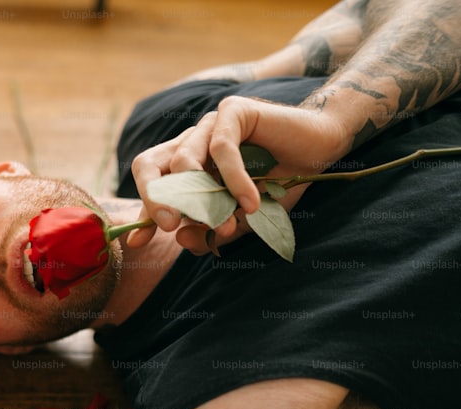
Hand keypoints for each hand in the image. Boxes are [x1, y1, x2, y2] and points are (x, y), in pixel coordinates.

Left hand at [128, 95, 351, 253]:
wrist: (322, 152)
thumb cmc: (281, 184)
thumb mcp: (242, 218)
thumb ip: (213, 229)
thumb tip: (181, 238)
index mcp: (186, 167)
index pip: (150, 184)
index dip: (142, 212)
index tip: (138, 243)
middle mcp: (191, 142)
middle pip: (150, 165)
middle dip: (154, 198)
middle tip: (168, 225)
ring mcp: (209, 124)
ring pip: (184, 160)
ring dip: (204, 198)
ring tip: (229, 224)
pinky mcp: (233, 112)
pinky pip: (221, 149)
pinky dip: (234, 181)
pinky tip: (251, 203)